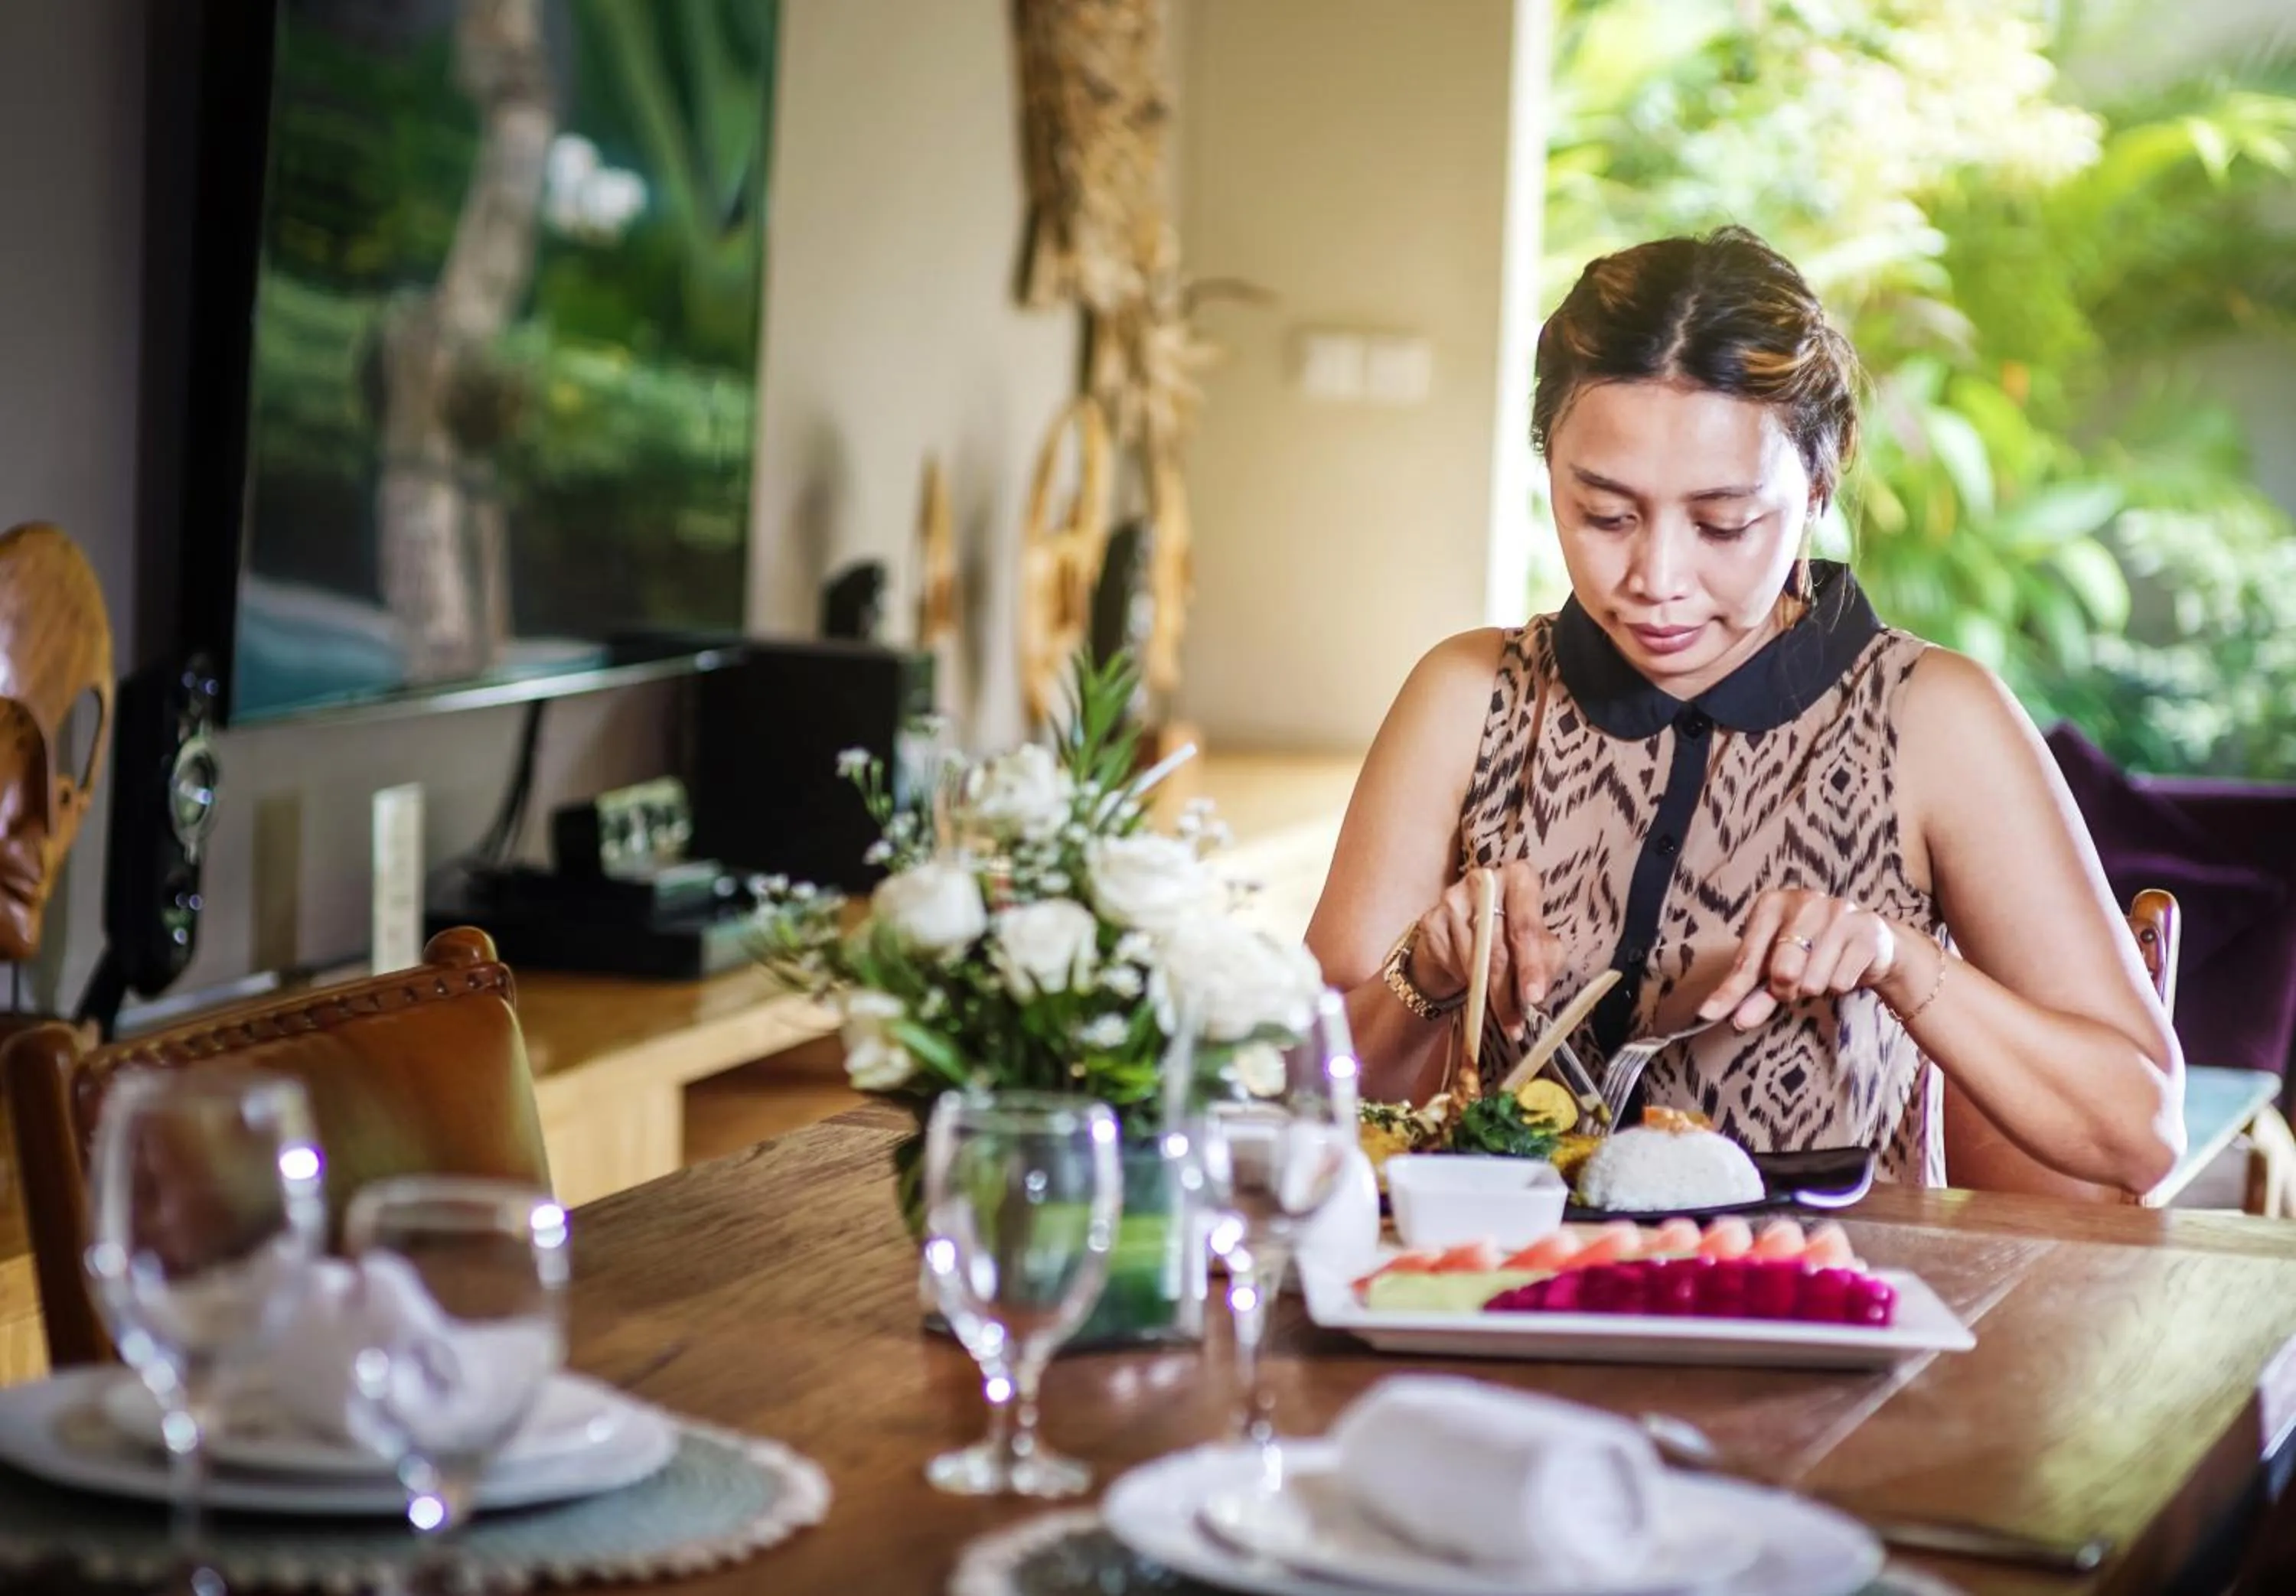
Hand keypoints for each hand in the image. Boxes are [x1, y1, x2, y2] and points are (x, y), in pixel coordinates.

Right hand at [1408, 861, 1565, 1035]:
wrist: (1466, 935)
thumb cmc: (1511, 937)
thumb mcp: (1540, 947)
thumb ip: (1546, 962)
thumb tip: (1535, 991)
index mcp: (1520, 877)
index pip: (1526, 925)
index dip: (1530, 965)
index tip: (1533, 998)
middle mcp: (1484, 880)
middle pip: (1496, 946)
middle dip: (1506, 991)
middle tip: (1514, 1022)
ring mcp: (1452, 897)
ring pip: (1471, 958)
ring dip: (1485, 993)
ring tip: (1498, 1012)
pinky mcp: (1431, 918)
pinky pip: (1449, 960)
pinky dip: (1462, 980)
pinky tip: (1472, 985)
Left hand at [1697, 888, 1906, 1031]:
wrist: (1869, 940)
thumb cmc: (1811, 951)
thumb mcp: (1776, 967)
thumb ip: (1753, 992)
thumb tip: (1730, 1018)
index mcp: (1771, 904)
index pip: (1747, 958)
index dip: (1731, 991)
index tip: (1709, 1014)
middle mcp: (1804, 901)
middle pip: (1783, 971)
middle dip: (1785, 990)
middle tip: (1793, 984)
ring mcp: (1838, 912)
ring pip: (1813, 981)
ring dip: (1815, 988)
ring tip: (1822, 970)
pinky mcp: (1866, 931)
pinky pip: (1842, 982)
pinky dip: (1840, 985)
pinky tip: (1843, 967)